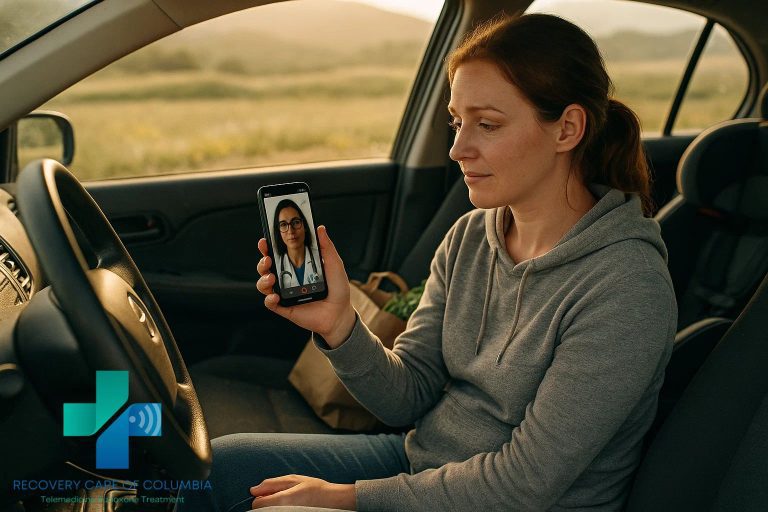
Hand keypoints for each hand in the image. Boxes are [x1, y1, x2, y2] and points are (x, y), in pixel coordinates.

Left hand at [249, 474, 355, 509]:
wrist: (331, 500)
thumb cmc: (314, 488)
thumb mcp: (293, 479)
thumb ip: (271, 484)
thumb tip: (253, 490)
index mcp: (281, 500)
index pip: (257, 503)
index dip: (261, 496)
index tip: (269, 493)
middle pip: (261, 511)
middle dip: (266, 503)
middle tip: (281, 496)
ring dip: (272, 507)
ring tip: (287, 502)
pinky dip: (280, 511)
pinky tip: (290, 507)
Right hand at [257, 225, 355, 346]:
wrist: (340, 313)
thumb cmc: (337, 289)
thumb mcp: (334, 264)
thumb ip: (326, 247)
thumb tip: (320, 228)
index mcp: (297, 265)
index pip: (278, 253)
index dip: (268, 247)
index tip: (265, 241)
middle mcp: (288, 278)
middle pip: (266, 267)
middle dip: (262, 262)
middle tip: (268, 259)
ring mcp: (285, 293)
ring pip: (264, 284)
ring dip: (263, 279)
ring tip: (272, 277)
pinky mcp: (285, 307)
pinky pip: (270, 303)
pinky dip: (269, 299)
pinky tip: (275, 296)